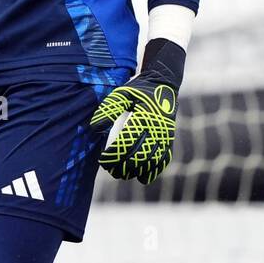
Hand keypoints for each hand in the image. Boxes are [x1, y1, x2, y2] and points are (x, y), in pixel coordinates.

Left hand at [90, 39, 184, 184]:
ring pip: (151, 162)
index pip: (126, 143)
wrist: (164, 85)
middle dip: (122, 167)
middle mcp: (156, 129)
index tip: (103, 160)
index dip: (113, 156)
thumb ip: (108, 109)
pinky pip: (163, 161)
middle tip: (110, 170)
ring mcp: (164, 136)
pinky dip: (153, 171)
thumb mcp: (121, 94)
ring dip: (136, 171)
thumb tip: (94, 128)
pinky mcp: (169, 140)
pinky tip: (141, 177)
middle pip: (138, 156)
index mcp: (143, 118)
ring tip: (122, 174)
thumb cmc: (139, 90)